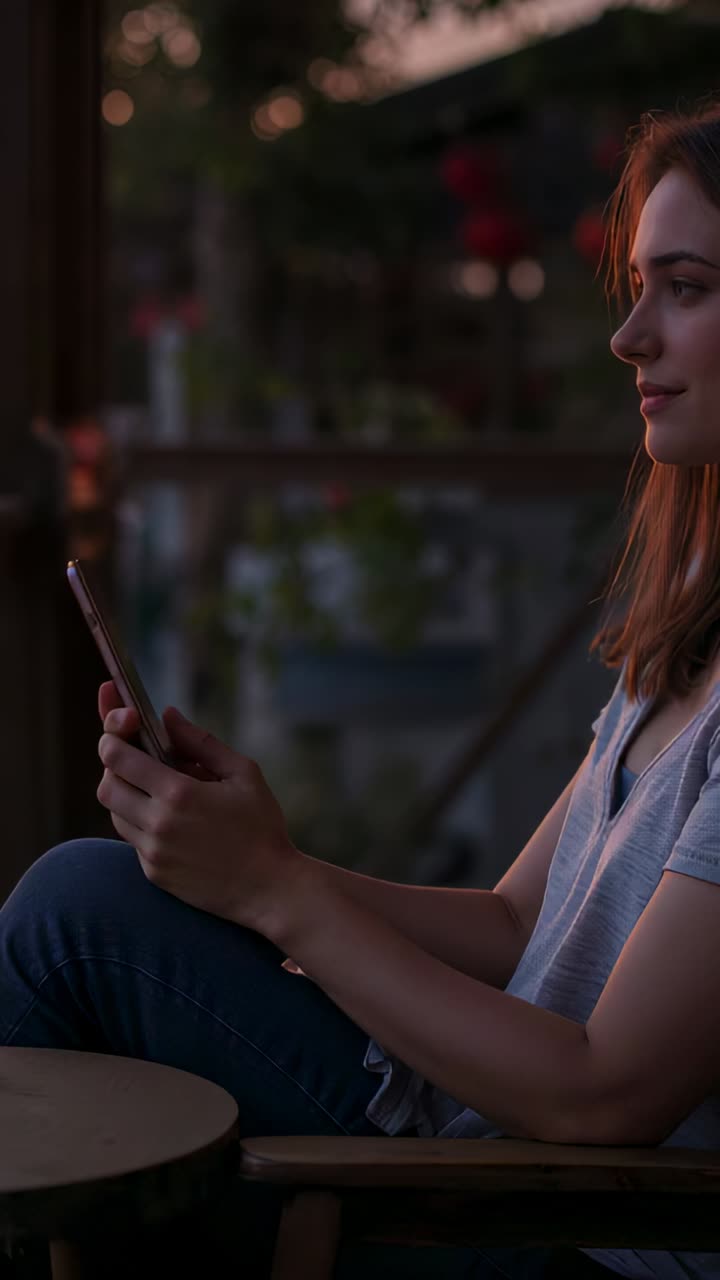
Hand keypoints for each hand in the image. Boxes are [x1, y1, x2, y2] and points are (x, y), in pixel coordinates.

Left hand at [96, 682, 303, 931]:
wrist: (269, 888)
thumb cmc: (262, 827)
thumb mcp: (243, 774)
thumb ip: (201, 742)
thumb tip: (168, 716)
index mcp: (179, 793)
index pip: (118, 758)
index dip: (112, 738)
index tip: (119, 730)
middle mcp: (158, 824)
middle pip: (107, 787)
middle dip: (114, 767)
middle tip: (135, 759)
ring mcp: (153, 853)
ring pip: (115, 814)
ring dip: (127, 796)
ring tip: (158, 790)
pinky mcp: (154, 874)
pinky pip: (133, 841)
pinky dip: (142, 824)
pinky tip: (172, 822)